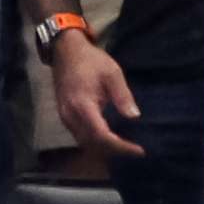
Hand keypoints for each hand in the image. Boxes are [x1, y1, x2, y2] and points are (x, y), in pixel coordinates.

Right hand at [50, 31, 145, 158]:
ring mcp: (65, 116)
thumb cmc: (91, 61)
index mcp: (82, 105)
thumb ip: (122, 96)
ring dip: (105, 149)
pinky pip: (79, 135)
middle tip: (136, 151)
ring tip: (127, 148)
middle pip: (92, 143)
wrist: (65, 52)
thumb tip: (134, 117)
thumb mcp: (112, 74)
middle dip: (115, 151)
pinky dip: (96, 142)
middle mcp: (70, 115)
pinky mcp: (65, 116)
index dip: (120, 146)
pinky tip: (111, 140)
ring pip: (84, 142)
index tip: (139, 150)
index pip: (101, 135)